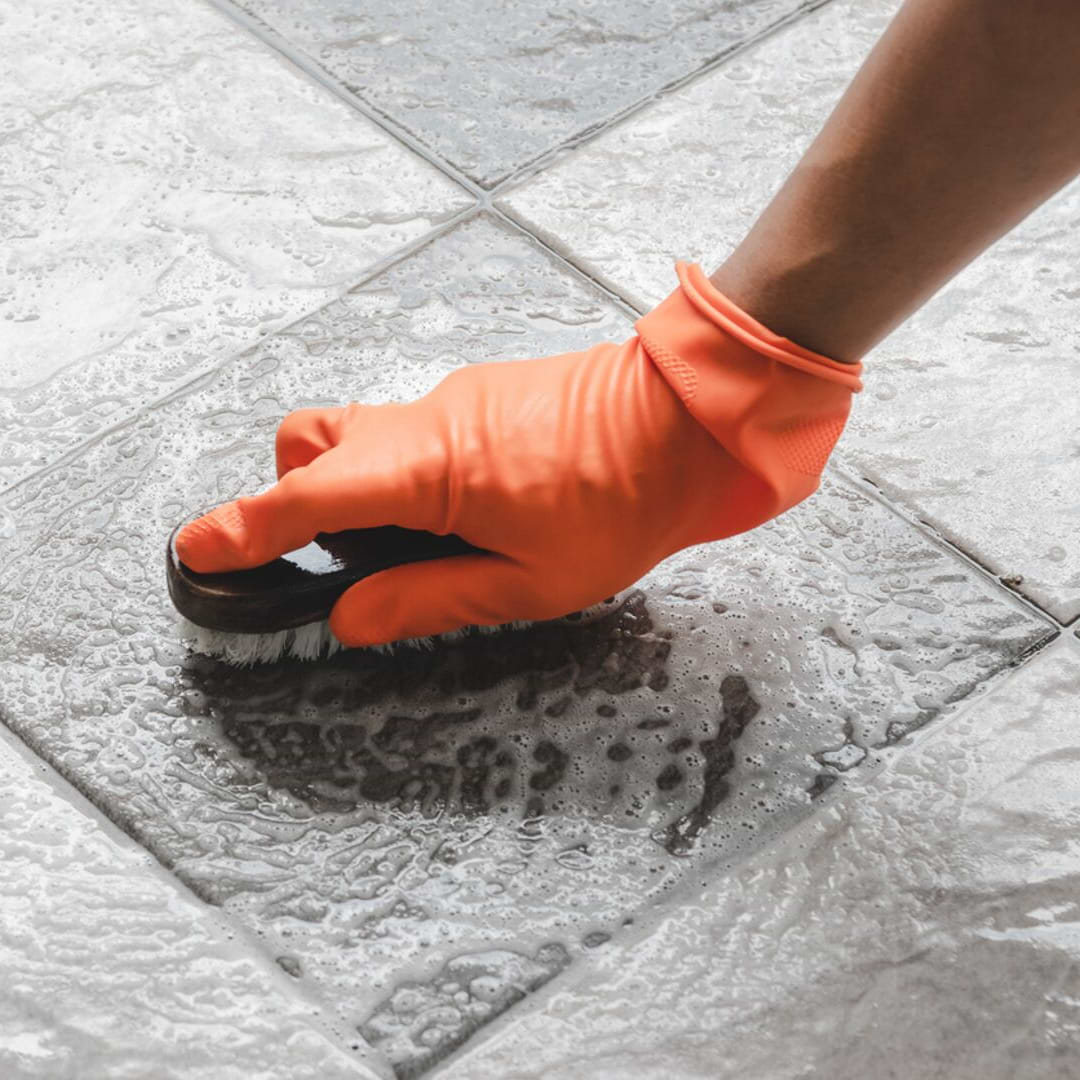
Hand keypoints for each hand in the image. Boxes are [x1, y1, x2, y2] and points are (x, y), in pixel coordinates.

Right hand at [175, 262, 863, 646]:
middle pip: (313, 443)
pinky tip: (471, 511)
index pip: (306, 498)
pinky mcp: (481, 393)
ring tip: (419, 544)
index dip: (243, 527)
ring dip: (360, 485)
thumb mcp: (527, 581)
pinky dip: (409, 470)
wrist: (690, 422)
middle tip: (335, 556)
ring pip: (364, 432)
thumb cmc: (623, 504)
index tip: (197, 549)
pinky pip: (414, 428)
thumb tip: (352, 617)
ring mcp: (453, 396)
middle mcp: (425, 419)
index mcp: (429, 470)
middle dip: (296, 497)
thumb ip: (428, 599)